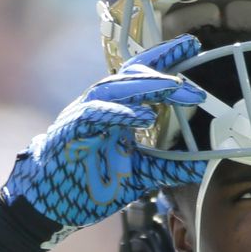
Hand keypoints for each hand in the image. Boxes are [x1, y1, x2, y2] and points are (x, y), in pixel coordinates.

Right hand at [4, 36, 208, 237]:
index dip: (164, 58)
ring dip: (145, 86)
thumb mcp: (139, 175)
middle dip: (163, 73)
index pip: (141, 76)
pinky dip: (119, 113)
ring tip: (174, 88)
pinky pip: (94, 114)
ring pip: (113, 88)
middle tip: (194, 87)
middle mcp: (100, 106)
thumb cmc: (89, 184)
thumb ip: (169, 167)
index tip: (192, 46)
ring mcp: (83, 115)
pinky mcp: (70, 131)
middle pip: (131, 77)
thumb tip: (203, 166)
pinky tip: (143, 117)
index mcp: (116, 110)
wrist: (48, 205)